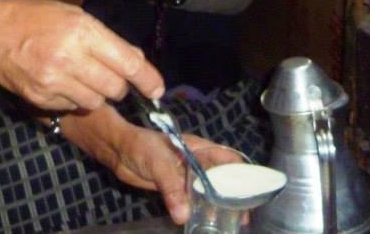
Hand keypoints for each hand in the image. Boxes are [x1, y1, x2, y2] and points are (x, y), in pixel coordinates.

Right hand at [0, 0, 163, 110]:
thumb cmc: (33, 18)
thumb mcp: (74, 15)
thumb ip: (106, 39)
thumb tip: (137, 60)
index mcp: (83, 31)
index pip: (129, 63)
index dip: (148, 79)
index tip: (157, 89)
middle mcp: (70, 58)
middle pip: (116, 88)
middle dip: (118, 85)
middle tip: (106, 74)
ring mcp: (54, 81)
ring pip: (96, 102)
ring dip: (97, 94)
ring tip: (80, 76)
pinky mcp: (41, 98)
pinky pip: (73, 107)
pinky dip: (74, 99)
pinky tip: (61, 82)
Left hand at [109, 129, 241, 224]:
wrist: (117, 150)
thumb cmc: (140, 147)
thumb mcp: (158, 164)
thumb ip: (172, 189)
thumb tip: (183, 216)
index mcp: (198, 148)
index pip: (226, 158)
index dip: (241, 173)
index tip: (252, 192)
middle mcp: (196, 161)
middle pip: (221, 177)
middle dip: (233, 194)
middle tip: (243, 215)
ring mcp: (186, 175)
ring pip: (208, 190)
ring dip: (218, 204)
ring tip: (232, 222)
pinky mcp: (175, 187)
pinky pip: (193, 199)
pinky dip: (201, 209)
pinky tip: (207, 221)